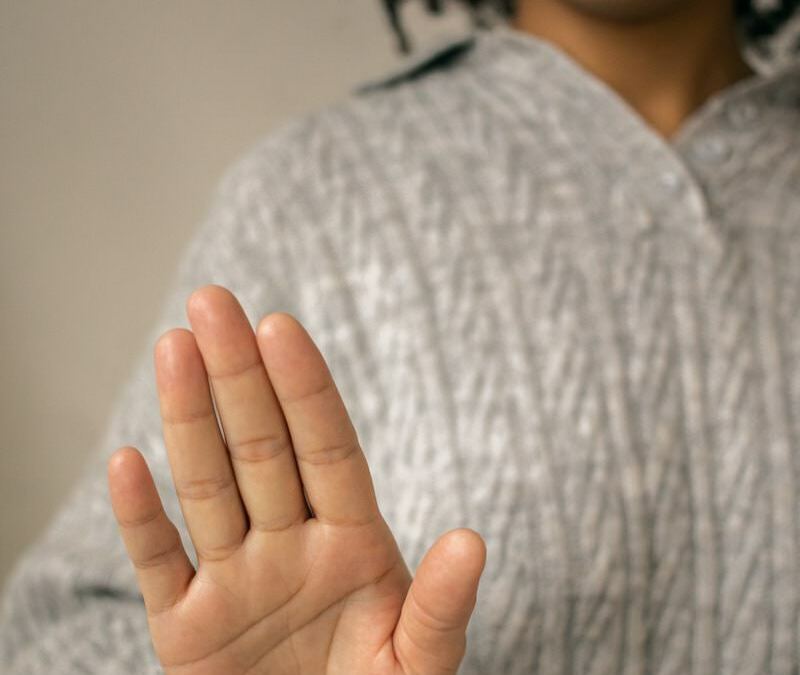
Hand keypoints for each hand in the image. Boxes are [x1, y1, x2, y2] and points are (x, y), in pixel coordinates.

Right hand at [108, 285, 485, 673]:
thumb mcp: (421, 661)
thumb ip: (441, 606)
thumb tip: (472, 542)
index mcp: (352, 544)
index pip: (326, 449)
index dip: (305, 389)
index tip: (281, 327)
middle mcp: (289, 546)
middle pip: (261, 448)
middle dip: (238, 376)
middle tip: (211, 301)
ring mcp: (235, 582)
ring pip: (208, 486)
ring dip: (188, 420)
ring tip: (175, 348)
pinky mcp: (186, 629)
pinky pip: (159, 563)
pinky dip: (140, 518)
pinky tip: (127, 462)